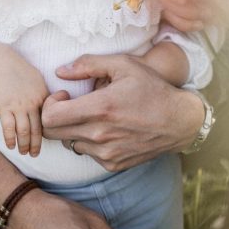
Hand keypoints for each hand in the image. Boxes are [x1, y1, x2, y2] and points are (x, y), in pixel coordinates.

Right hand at [0, 57, 48, 156]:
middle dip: (35, 145)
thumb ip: (44, 95)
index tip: (44, 141)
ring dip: (24, 145)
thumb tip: (53, 105)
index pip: (47, 120)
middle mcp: (32, 103)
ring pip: (23, 131)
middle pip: (36, 129)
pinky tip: (10, 145)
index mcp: (42, 97)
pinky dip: (10, 138)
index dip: (47, 134)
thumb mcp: (37, 81)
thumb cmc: (19, 72)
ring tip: (23, 152)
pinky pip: (8, 127)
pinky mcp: (4, 108)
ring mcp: (18, 106)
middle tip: (34, 154)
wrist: (0, 64)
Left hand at [42, 53, 204, 170]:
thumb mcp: (124, 65)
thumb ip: (89, 64)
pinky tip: (106, 128)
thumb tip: (60, 71)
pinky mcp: (112, 165)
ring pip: (69, 143)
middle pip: (52, 133)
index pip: (50, 117)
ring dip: (72, 130)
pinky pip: (87, 153)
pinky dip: (89, 141)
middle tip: (71, 104)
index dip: (49, 104)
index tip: (64, 95)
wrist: (179, 121)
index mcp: (100, 108)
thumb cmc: (152, 88)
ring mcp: (106, 153)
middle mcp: (100, 135)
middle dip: (54, 116)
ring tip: (92, 116)